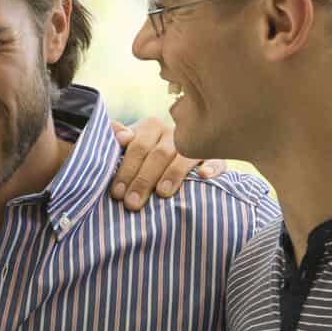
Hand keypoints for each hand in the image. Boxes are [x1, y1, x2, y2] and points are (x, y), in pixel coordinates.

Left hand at [109, 117, 226, 210]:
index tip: (117, 194)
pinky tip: (204, 176)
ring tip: (162, 193)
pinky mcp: (215, 158)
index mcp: (151, 127)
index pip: (138, 146)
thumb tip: (120, 136)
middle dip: (143, 180)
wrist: (168, 164)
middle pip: (159, 154)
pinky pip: (216, 160)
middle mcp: (174, 133)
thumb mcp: (125, 150)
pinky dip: (211, 167)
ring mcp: (195, 145)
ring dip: (173, 174)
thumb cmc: (141, 160)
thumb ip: (115, 141)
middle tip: (132, 203)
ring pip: (184, 156)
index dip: (126, 170)